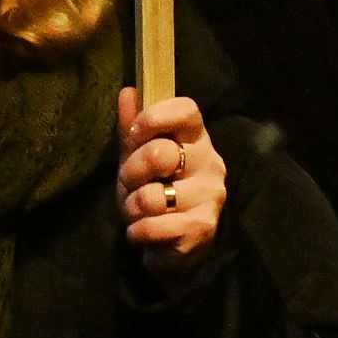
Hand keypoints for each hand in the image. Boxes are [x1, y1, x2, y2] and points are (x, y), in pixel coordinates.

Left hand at [115, 89, 228, 277]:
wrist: (175, 246)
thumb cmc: (156, 193)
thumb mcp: (138, 159)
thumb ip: (132, 128)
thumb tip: (127, 92)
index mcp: (196, 139)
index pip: (187, 110)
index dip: (155, 117)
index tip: (134, 132)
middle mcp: (210, 163)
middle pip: (160, 153)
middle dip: (131, 172)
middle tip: (130, 184)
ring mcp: (210, 196)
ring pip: (152, 196)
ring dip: (132, 208)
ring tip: (137, 212)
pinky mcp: (202, 228)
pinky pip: (153, 226)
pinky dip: (137, 232)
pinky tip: (142, 232)